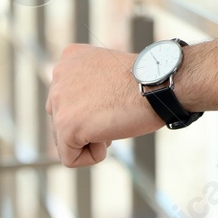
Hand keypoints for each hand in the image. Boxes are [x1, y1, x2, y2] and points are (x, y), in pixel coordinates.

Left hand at [46, 44, 164, 166]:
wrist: (158, 84)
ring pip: (66, 139)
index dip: (94, 109)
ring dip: (92, 138)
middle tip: (115, 111)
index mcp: (69, 59)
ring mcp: (59, 99)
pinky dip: (94, 155)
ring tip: (113, 120)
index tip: (114, 99)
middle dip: (89, 125)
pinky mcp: (65, 124)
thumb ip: (87, 85)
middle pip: (63, 119)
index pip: (68, 100)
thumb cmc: (145, 81)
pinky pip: (71, 158)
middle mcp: (59, 74)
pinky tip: (111, 133)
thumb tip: (83, 112)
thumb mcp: (108, 72)